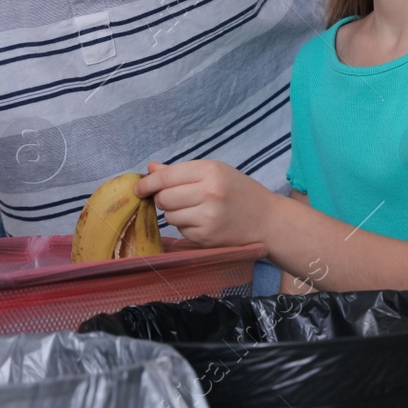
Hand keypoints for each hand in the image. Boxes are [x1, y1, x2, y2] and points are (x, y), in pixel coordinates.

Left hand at [136, 159, 274, 248]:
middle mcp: (209, 193)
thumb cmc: (240, 192)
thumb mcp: (216, 172)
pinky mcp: (207, 238)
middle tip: (176, 198)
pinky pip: (181, 231)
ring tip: (195, 210)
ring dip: (175, 214)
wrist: (268, 221)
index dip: (147, 183)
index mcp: (210, 171)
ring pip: (170, 216)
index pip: (166, 177)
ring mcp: (208, 217)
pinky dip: (186, 227)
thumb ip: (181, 171)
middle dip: (163, 199)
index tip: (139, 188)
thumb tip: (151, 169)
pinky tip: (203, 222)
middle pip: (164, 198)